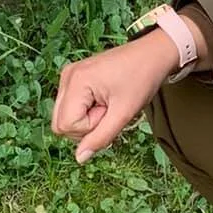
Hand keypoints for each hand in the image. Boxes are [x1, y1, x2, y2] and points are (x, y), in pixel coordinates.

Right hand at [52, 31, 178, 164]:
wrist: (152, 54)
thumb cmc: (141, 78)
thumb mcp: (123, 113)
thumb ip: (100, 138)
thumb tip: (79, 158)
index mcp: (76, 81)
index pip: (66, 125)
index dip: (90, 127)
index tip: (109, 111)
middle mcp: (67, 76)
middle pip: (60, 123)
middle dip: (86, 125)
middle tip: (109, 109)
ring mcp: (69, 75)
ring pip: (64, 117)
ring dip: (87, 118)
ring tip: (108, 103)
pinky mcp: (75, 77)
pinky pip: (71, 106)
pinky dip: (87, 110)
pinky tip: (104, 100)